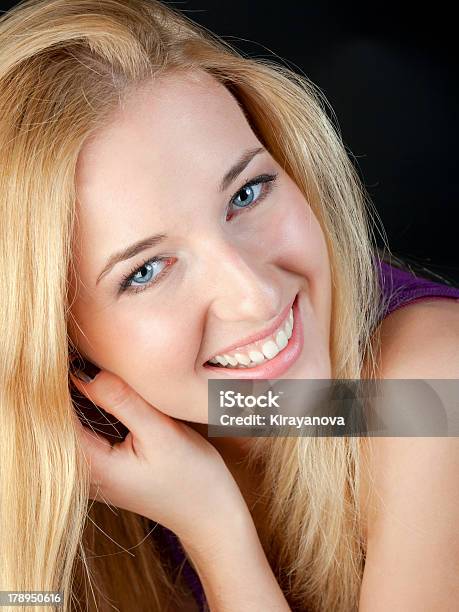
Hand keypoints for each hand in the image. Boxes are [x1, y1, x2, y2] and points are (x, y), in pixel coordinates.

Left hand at [69, 366, 247, 542]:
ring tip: (81, 364)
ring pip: (67, 428)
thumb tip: (84, 371)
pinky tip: (96, 393)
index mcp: (90, 466)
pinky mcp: (102, 471)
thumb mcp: (160, 432)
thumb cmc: (191, 477)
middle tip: (74, 352)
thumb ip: (121, 400)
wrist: (210, 515)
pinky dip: (84, 411)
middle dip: (60, 386)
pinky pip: (82, 435)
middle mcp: (81, 474)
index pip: (52, 416)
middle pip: (53, 423)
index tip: (66, 352)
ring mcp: (90, 475)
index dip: (53, 381)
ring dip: (71, 398)